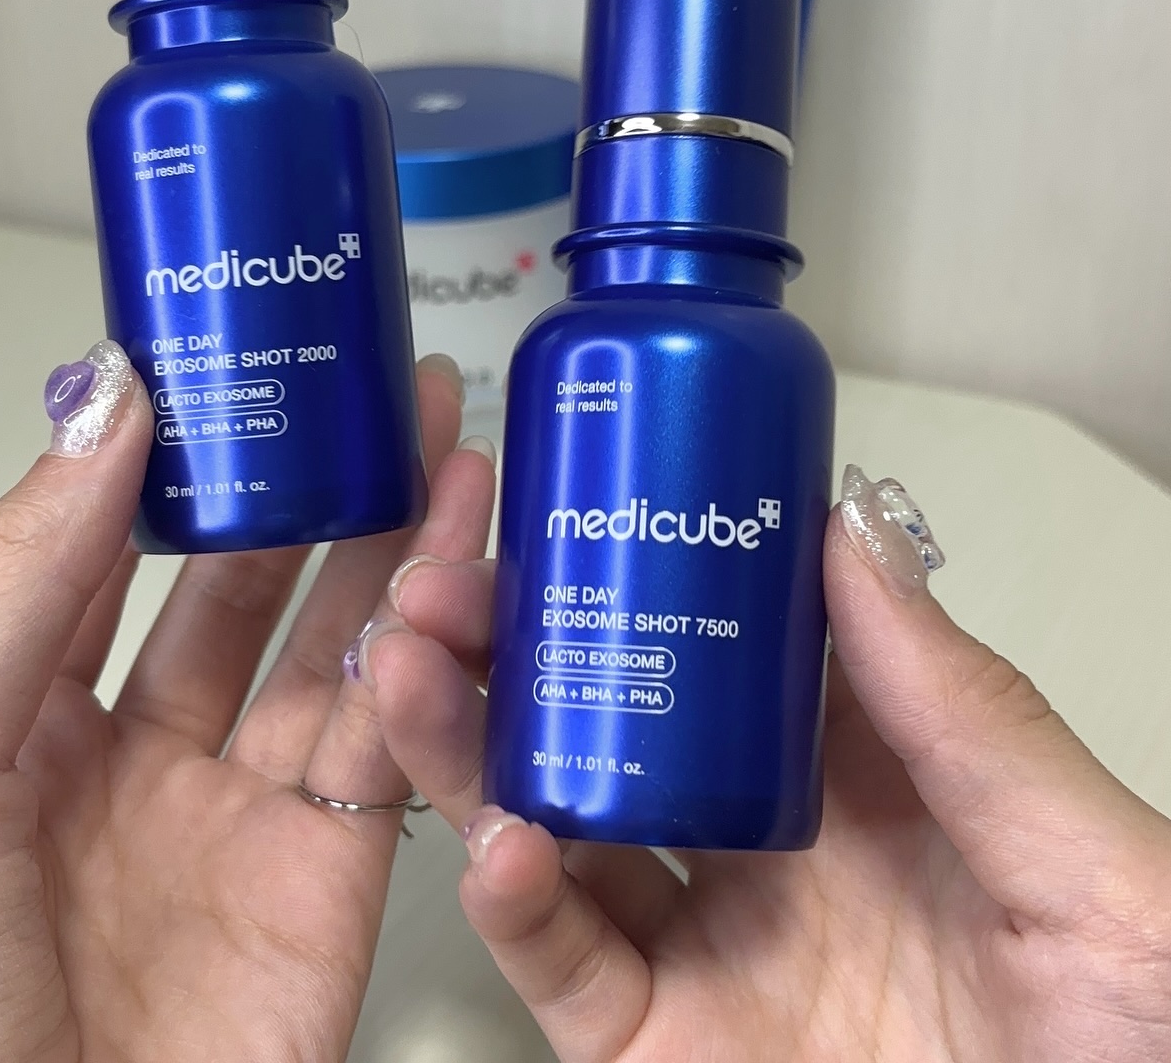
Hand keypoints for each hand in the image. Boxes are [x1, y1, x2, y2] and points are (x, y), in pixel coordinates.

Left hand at [0, 343, 495, 1062]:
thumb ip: (13, 579)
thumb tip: (95, 408)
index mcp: (12, 724)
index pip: (106, 546)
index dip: (175, 452)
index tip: (234, 366)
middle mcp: (130, 764)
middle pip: (239, 585)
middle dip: (308, 484)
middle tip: (365, 392)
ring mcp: (234, 822)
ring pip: (331, 651)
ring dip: (390, 547)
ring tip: (438, 446)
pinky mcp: (326, 886)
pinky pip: (394, 751)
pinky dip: (433, 665)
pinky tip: (458, 580)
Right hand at [365, 463, 1170, 1060]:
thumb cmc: (1147, 1048)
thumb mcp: (1083, 863)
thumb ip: (965, 707)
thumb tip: (848, 528)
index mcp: (865, 777)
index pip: (721, 644)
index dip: (634, 566)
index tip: (563, 502)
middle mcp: (767, 850)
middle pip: (606, 726)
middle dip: (511, 648)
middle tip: (439, 584)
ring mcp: (710, 952)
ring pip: (554, 828)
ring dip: (472, 749)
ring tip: (412, 672)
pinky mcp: (663, 1056)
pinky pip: (566, 975)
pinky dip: (514, 908)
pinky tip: (496, 845)